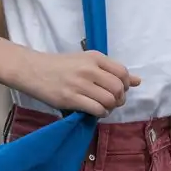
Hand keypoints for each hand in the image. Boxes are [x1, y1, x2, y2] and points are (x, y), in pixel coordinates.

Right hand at [18, 49, 140, 116]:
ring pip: (109, 101)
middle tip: (111, 102)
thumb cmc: (60, 66)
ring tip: (102, 107)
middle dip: (119, 99)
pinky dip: (100, 114)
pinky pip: (96, 110)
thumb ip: (111, 70)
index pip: (122, 73)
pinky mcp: (70, 99)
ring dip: (109, 108)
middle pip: (118, 89)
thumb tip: (137, 81)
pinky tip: (95, 111)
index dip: (124, 85)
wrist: (32, 70)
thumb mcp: (86, 62)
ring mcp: (79, 84)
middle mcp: (89, 69)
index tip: (117, 90)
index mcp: (94, 57)